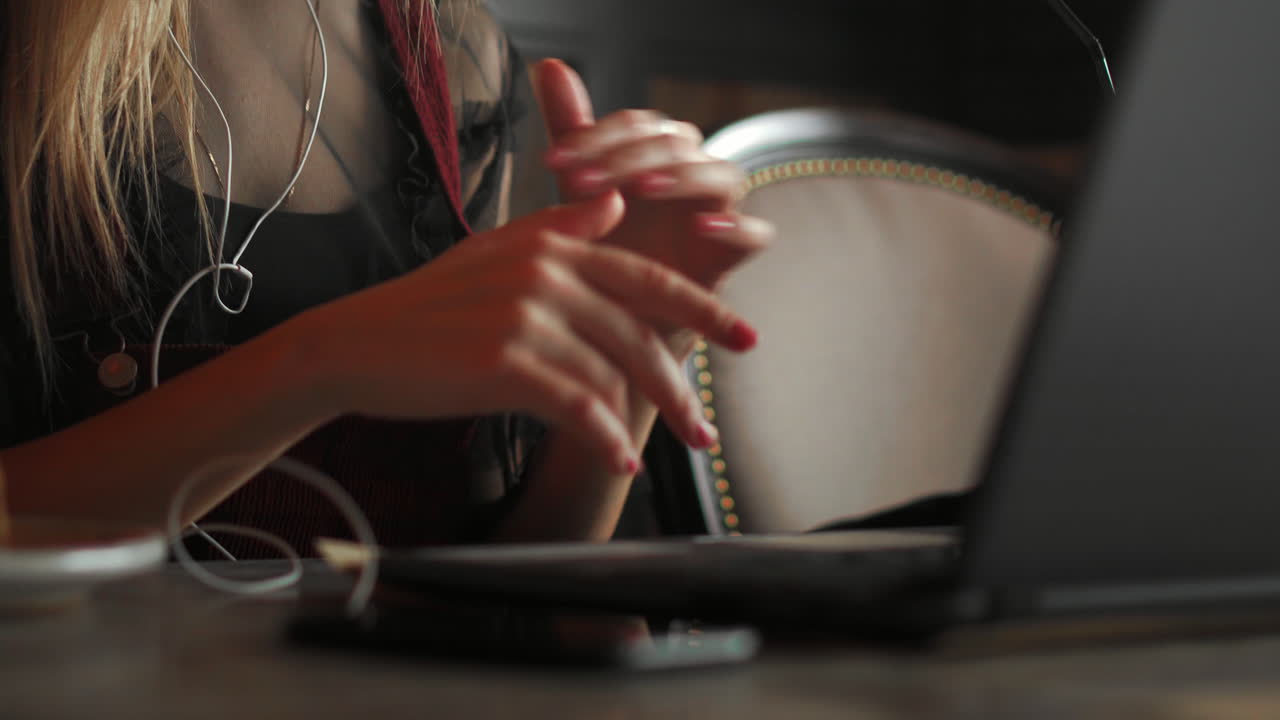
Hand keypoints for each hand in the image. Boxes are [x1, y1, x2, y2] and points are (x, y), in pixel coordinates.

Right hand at [300, 195, 756, 473]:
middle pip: (638, 334)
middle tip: (704, 432)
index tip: (744, 339)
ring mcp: (525, 314)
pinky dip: (603, 438)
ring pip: (610, 374)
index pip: (646, 277)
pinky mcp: (504, 360)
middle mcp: (546, 272)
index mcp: (551, 244)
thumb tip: (617, 209)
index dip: (701, 309)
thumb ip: (561, 229)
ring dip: (641, 424)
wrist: (354, 344)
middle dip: (678, 388)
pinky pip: (575, 405)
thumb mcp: (495, 254)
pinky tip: (621, 463)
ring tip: (658, 457)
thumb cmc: (426, 307)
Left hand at [533, 59, 772, 293]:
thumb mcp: (576, 190)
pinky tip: (703, 226)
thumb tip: (551, 65)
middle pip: (678, 143)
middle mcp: (691, 174)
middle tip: (581, 182)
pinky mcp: (732, 256)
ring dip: (683, 177)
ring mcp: (716, 211)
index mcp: (657, 152)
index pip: (637, 125)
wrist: (612, 318)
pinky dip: (736, 227)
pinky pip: (755, 233)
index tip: (551, 161)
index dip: (596, 136)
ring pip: (722, 174)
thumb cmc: (602, 246)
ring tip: (643, 188)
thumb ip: (571, 128)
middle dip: (628, 157)